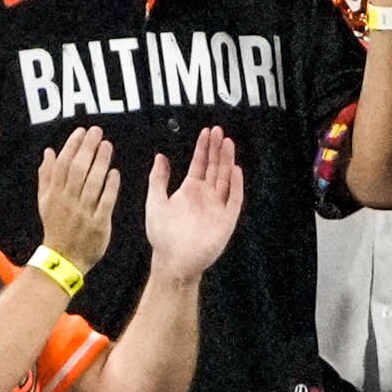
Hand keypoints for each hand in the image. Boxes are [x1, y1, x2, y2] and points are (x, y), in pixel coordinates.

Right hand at [33, 126, 117, 276]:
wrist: (63, 259)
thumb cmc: (56, 227)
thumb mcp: (45, 202)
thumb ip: (47, 176)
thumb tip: (49, 151)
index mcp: (54, 195)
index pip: (62, 165)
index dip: (72, 146)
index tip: (81, 131)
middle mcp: (67, 202)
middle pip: (77, 170)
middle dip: (87, 148)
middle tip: (97, 132)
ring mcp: (83, 213)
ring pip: (92, 183)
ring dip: (100, 162)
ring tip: (107, 145)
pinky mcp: (98, 224)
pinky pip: (105, 202)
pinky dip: (110, 187)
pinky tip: (115, 172)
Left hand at [140, 125, 244, 281]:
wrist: (172, 261)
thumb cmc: (162, 235)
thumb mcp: (155, 202)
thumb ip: (158, 179)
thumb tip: (160, 157)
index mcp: (190, 190)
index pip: (200, 164)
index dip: (203, 148)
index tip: (206, 132)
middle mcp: (206, 195)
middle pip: (215, 167)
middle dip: (217, 149)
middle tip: (219, 131)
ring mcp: (217, 206)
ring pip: (225, 178)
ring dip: (227, 161)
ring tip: (228, 143)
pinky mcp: (226, 220)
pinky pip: (234, 200)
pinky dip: (236, 185)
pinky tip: (235, 170)